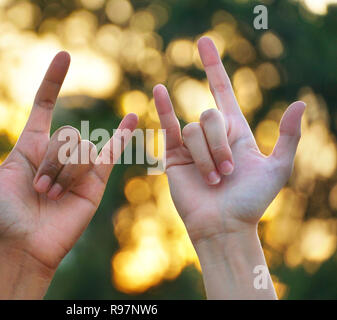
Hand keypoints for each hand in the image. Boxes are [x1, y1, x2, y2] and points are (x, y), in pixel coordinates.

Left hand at [0, 51, 137, 298]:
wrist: (24, 246)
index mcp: (31, 146)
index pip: (45, 105)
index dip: (53, 81)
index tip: (63, 56)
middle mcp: (56, 153)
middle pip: (64, 134)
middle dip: (52, 163)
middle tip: (39, 190)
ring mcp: (77, 167)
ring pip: (81, 149)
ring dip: (65, 174)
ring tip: (53, 197)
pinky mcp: (94, 182)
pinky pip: (110, 154)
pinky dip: (122, 136)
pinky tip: (131, 119)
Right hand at [153, 37, 304, 242]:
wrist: (224, 225)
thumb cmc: (252, 201)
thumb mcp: (278, 168)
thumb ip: (290, 137)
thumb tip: (300, 103)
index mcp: (235, 132)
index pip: (222, 91)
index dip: (213, 67)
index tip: (204, 42)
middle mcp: (212, 134)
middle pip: (210, 116)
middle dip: (220, 145)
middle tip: (228, 173)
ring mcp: (191, 144)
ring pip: (193, 129)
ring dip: (206, 157)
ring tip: (213, 181)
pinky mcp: (174, 156)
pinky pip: (168, 127)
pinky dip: (163, 108)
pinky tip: (159, 91)